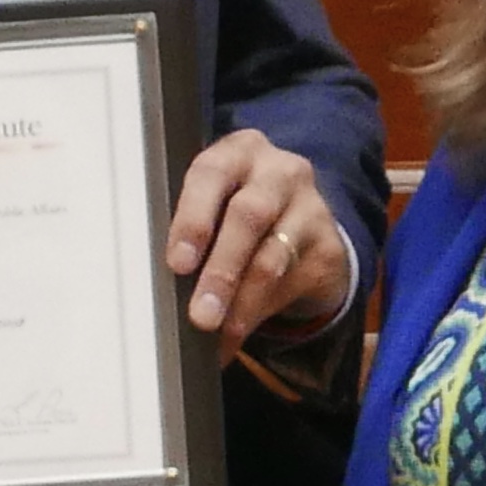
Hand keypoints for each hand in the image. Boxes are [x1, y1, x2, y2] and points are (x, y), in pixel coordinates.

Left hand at [165, 128, 345, 359]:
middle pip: (249, 216)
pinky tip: (236, 334)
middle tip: (200, 314)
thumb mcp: (214, 203)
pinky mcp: (329, 245)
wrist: (304, 224)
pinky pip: (292, 283)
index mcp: (237, 151)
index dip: (193, 219)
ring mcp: (310, 205)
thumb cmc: (236, 210)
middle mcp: (278, 170)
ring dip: (241, 302)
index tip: (178, 263)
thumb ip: (191, 227)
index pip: (212, 173)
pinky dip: (257, 313)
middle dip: (221, 269)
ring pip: (272, 257)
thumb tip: (155, 281)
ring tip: (217, 333)